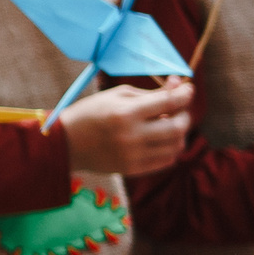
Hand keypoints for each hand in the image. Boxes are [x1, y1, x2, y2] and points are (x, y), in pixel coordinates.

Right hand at [60, 81, 190, 178]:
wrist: (65, 143)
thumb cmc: (90, 113)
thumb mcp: (116, 96)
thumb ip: (150, 93)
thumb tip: (178, 85)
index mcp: (125, 113)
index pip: (169, 102)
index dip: (184, 94)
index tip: (188, 89)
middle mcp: (131, 136)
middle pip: (178, 127)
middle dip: (184, 114)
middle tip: (178, 109)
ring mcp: (133, 155)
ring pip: (176, 146)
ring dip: (179, 133)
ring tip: (167, 124)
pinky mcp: (133, 169)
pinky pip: (166, 160)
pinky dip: (170, 148)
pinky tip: (160, 140)